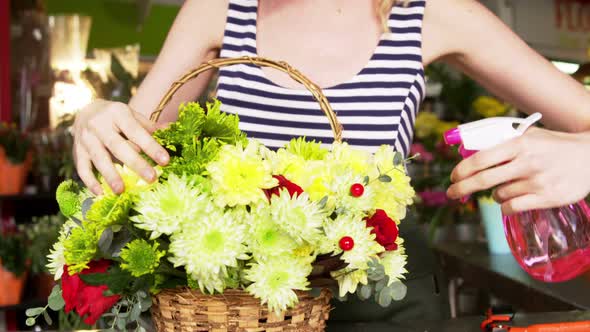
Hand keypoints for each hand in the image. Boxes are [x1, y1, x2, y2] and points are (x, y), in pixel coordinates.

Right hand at [73, 100, 169, 194]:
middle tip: (151, 178)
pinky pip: (82, 168)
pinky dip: (90, 181)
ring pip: (99, 158)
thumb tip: (170, 131)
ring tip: (121, 191)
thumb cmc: (117, 117)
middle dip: (135, 163)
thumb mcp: (132, 115)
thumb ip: (149, 126)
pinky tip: (100, 193)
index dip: (151, 146)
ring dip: (110, 176)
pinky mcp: (77, 151)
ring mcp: (86, 139)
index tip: (165, 161)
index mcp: (118, 113)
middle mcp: (99, 125)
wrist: (86, 111)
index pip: (136, 131)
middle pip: (118, 146)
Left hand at [447, 127, 589, 214]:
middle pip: (483, 180)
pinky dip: (506, 206)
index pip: (481, 159)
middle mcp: (526, 162)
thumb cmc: (555, 146)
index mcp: (519, 144)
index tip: (453, 177)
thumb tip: (471, 152)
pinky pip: (512, 207)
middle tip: (451, 193)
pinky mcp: (547, 198)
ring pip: (498, 195)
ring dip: (495, 194)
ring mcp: (537, 181)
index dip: (462, 170)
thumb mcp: (529, 136)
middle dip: (461, 188)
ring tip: (507, 187)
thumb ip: (503, 143)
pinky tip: (511, 200)